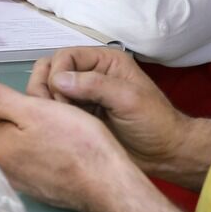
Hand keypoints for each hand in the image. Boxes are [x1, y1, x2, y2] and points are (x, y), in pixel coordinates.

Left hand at [0, 75, 143, 211]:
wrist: (108, 184)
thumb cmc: (76, 144)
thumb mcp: (36, 110)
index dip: (7, 97)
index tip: (33, 95)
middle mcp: (3, 168)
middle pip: (2, 129)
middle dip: (20, 115)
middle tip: (51, 109)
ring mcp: (22, 182)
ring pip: (19, 145)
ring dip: (32, 132)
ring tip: (61, 125)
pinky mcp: (40, 189)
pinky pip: (34, 161)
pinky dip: (44, 150)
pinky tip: (64, 146)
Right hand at [25, 47, 210, 184]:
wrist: (165, 155)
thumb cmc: (154, 123)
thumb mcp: (129, 100)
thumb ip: (95, 86)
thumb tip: (57, 79)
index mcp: (105, 61)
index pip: (66, 56)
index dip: (58, 75)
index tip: (62, 99)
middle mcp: (90, 73)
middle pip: (50, 69)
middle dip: (46, 88)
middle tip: (55, 112)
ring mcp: (81, 95)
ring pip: (46, 88)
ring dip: (44, 103)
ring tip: (56, 121)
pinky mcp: (77, 115)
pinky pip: (52, 109)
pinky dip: (49, 116)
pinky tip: (56, 129)